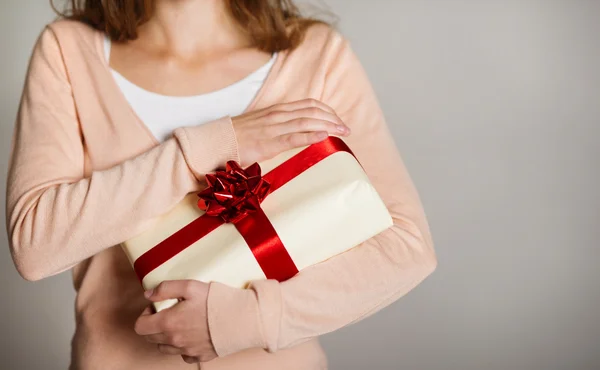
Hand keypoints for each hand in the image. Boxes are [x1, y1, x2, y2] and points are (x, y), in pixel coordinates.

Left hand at [134, 280, 216, 363]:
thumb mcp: (190, 286)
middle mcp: (174, 340)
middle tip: (168, 313)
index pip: (140, 327)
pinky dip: (183, 347)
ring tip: (180, 324)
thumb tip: (149, 294)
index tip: (156, 307)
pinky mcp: (199, 355)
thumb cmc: (217, 301)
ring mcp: (186, 350)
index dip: (144, 315)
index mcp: (169, 322)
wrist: (241, 319)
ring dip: (166, 337)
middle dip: (154, 324)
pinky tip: (192, 335)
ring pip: (164, 348)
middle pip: (150, 338)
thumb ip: (165, 288)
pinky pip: (183, 355)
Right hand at [232, 98, 350, 165]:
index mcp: (277, 111)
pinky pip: (294, 137)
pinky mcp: (268, 142)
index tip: (339, 119)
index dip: (327, 111)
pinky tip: (324, 136)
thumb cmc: (237, 138)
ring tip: (343, 132)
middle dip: (333, 118)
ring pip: (307, 121)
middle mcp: (278, 115)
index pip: (309, 105)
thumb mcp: (261, 127)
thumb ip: (278, 127)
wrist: (216, 142)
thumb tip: (294, 132)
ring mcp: (273, 128)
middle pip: (312, 111)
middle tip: (347, 128)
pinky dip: (311, 135)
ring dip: (329, 126)